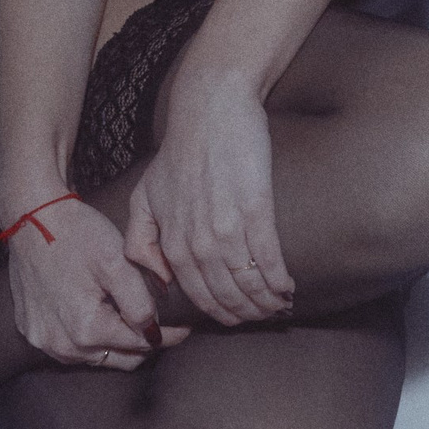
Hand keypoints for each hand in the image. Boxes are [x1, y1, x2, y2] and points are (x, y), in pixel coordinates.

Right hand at [2, 196, 190, 368]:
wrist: (32, 219)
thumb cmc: (75, 234)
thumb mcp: (116, 263)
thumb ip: (140, 302)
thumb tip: (154, 331)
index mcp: (86, 329)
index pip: (141, 344)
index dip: (167, 336)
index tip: (183, 328)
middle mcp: (63, 345)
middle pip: (120, 358)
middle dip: (143, 343)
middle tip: (161, 324)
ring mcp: (43, 341)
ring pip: (96, 357)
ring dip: (115, 342)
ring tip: (128, 316)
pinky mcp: (32, 332)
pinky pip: (71, 348)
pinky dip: (89, 338)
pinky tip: (97, 314)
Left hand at [124, 74, 294, 324]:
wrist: (210, 111)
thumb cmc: (179, 151)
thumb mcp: (144, 197)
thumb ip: (141, 239)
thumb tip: (159, 278)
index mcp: (173, 242)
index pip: (199, 295)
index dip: (221, 313)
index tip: (238, 317)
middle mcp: (198, 242)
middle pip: (227, 295)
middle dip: (247, 313)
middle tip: (263, 316)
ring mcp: (226, 229)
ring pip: (249, 283)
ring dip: (266, 301)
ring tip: (279, 305)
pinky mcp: (254, 211)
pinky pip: (269, 259)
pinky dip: (279, 280)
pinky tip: (288, 287)